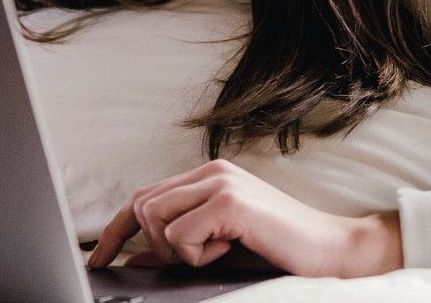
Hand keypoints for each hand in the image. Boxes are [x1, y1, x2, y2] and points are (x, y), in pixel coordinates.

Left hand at [85, 158, 402, 278]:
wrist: (331, 250)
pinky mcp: (230, 201)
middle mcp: (211, 171)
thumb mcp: (219, 245)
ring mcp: (220, 182)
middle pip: (142, 206)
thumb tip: (135, 258)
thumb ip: (179, 245)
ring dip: (178, 250)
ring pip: (155, 218)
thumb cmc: (279, 249)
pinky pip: (180, 236)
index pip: (143, 197)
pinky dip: (197, 255)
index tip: (99, 260)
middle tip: (198, 257)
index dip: (116, 231)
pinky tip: (229, 249)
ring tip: (216, 252)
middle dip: (157, 245)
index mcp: (208, 176)